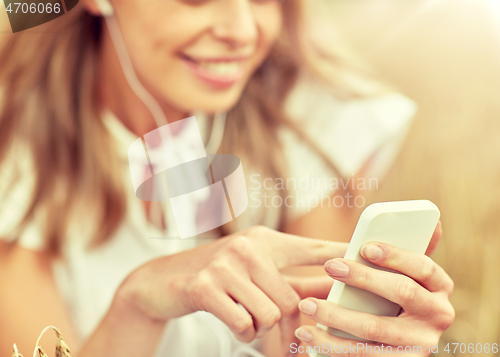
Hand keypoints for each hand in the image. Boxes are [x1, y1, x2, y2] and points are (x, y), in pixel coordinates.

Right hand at [116, 226, 346, 355]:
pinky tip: (232, 321)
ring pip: (271, 314)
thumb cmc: (216, 276)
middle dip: (288, 326)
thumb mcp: (251, 270)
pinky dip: (243, 333)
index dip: (341, 254)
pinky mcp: (206, 286)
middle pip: (293, 299)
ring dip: (261, 329)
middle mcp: (248, 247)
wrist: (162, 281)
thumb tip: (331, 288)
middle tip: (278, 337)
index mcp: (264, 240)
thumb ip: (288, 278)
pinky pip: (244, 323)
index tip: (367, 258)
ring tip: (246, 319)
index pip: (312, 247)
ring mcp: (226, 265)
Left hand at [294, 228, 453, 355]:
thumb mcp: (405, 276)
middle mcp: (438, 316)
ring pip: (376, 328)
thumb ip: (407, 254)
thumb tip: (433, 223)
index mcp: (440, 288)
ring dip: (336, 315)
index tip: (365, 247)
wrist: (394, 344)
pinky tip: (307, 333)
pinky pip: (362, 355)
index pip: (424, 266)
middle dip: (363, 278)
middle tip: (331, 267)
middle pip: (402, 293)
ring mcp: (420, 345)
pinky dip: (330, 344)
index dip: (396, 255)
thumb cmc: (392, 296)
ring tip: (307, 304)